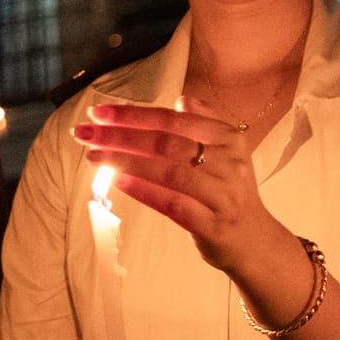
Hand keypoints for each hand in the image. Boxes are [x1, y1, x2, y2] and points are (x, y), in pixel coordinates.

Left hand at [75, 99, 289, 274]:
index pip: (175, 120)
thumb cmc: (229, 192)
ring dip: (125, 161)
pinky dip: (142, 190)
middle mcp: (230, 163)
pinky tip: (117, 181)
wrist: (253, 239)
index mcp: (230, 139)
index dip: (134, 114)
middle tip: (85, 133)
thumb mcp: (227, 152)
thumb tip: (181, 100)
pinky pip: (171, 203)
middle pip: (167, 143)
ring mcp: (222, 194)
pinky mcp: (211, 223)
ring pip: (168, 172)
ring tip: (94, 156)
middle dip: (121, 135)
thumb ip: (206, 122)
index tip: (99, 112)